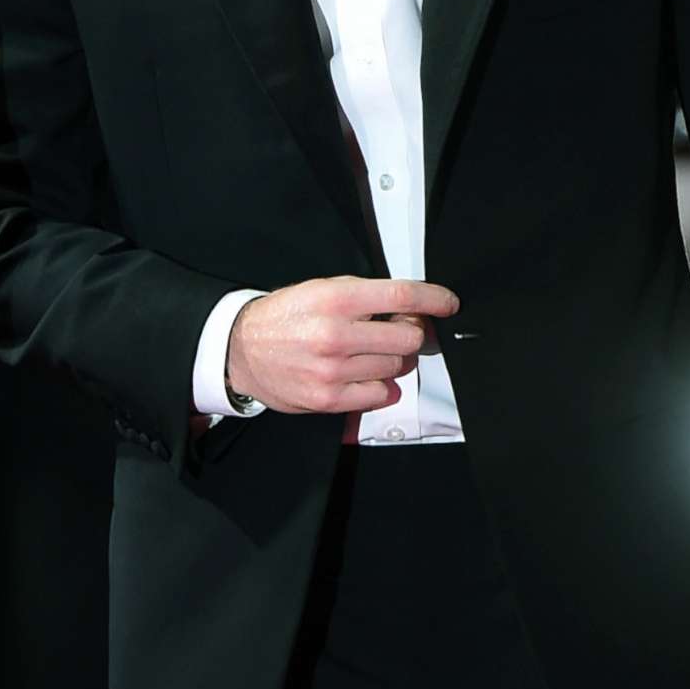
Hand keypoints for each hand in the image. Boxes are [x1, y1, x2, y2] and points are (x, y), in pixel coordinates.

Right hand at [224, 277, 459, 414]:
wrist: (242, 349)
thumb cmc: (284, 317)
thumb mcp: (320, 289)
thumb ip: (364, 296)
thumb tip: (410, 308)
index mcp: (335, 299)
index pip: (402, 297)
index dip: (434, 299)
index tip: (448, 303)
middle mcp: (335, 334)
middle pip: (409, 337)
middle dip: (411, 332)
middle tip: (396, 329)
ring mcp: (333, 370)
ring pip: (398, 366)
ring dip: (391, 358)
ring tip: (367, 352)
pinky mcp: (329, 399)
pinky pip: (382, 395)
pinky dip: (380, 385)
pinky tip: (361, 374)